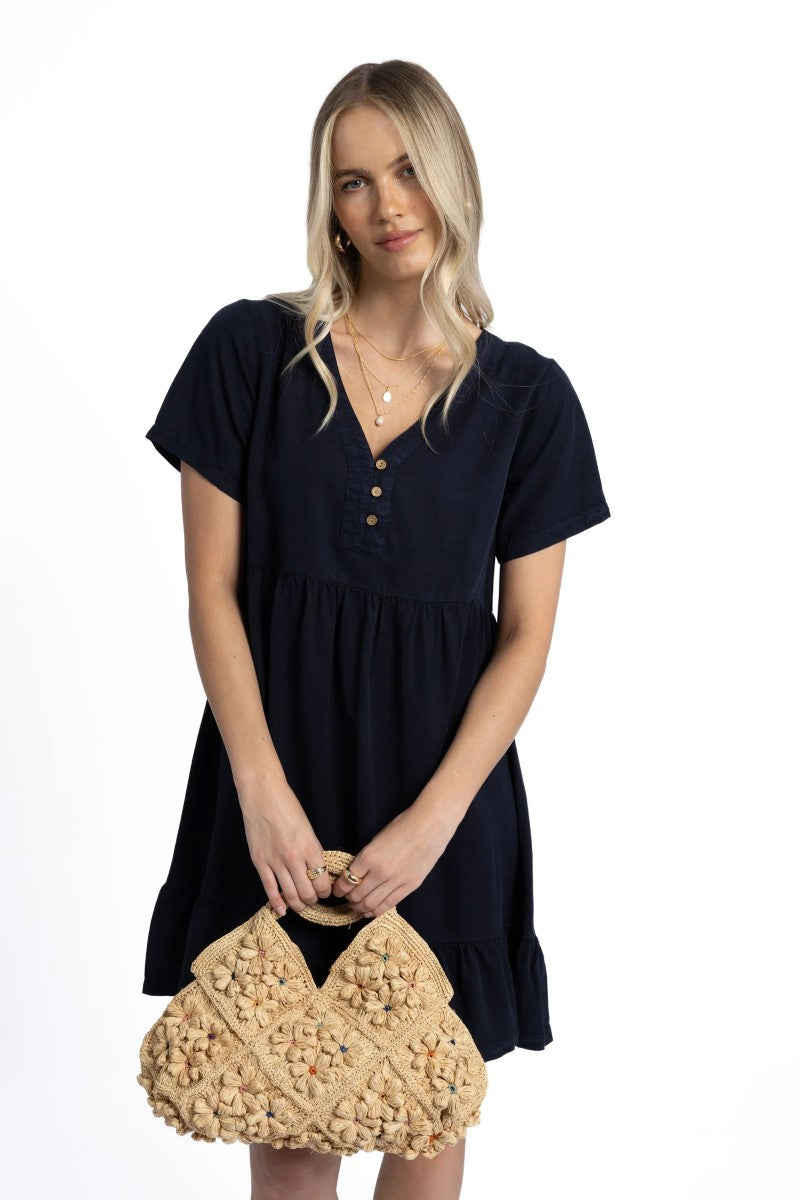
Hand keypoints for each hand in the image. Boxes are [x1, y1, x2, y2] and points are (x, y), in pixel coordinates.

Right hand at [238, 781, 331, 915]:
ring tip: (301, 905)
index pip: (323, 883)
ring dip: (298, 904)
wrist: (263, 796)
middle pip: (308, 893)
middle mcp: (295, 858)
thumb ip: (312, 851)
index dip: (326, 892)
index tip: (325, 891)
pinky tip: (282, 910)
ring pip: (290, 895)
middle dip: (313, 900)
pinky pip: (269, 889)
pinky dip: (277, 903)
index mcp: (311, 848)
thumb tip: (317, 872)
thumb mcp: (308, 829)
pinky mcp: (260, 862)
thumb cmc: (288, 807)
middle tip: (313, 899)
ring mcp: (276, 861)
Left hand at [330, 800, 460, 917]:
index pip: (346, 881)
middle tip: (347, 898)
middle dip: (348, 899)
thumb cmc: (402, 826)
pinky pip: (388, 905)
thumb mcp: (377, 840)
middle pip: (357, 896)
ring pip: (371, 904)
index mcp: (369, 857)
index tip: (337, 890)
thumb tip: (356, 874)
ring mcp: (396, 881)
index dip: (339, 888)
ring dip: (360, 907)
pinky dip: (376, 911)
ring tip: (357, 906)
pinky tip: (370, 911)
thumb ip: (366, 859)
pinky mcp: (410, 887)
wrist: (429, 826)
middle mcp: (380, 872)